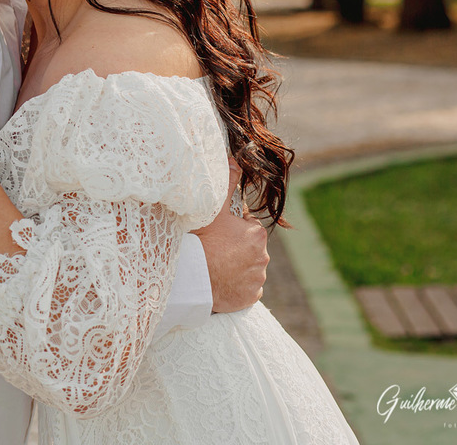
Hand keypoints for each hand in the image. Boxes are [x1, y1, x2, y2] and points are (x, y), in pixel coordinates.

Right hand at [191, 158, 267, 312]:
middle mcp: (263, 256)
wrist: (193, 279)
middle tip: (214, 248)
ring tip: (216, 265)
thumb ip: (227, 183)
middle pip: (249, 248)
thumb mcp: (213, 209)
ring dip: (237, 266)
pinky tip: (221, 281)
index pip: (247, 226)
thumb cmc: (202, 241)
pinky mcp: (250, 297)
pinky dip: (237, 285)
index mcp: (256, 234)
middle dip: (236, 247)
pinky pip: (246, 289)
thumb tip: (235, 160)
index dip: (232, 227)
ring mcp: (257, 278)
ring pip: (248, 268)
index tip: (218, 232)